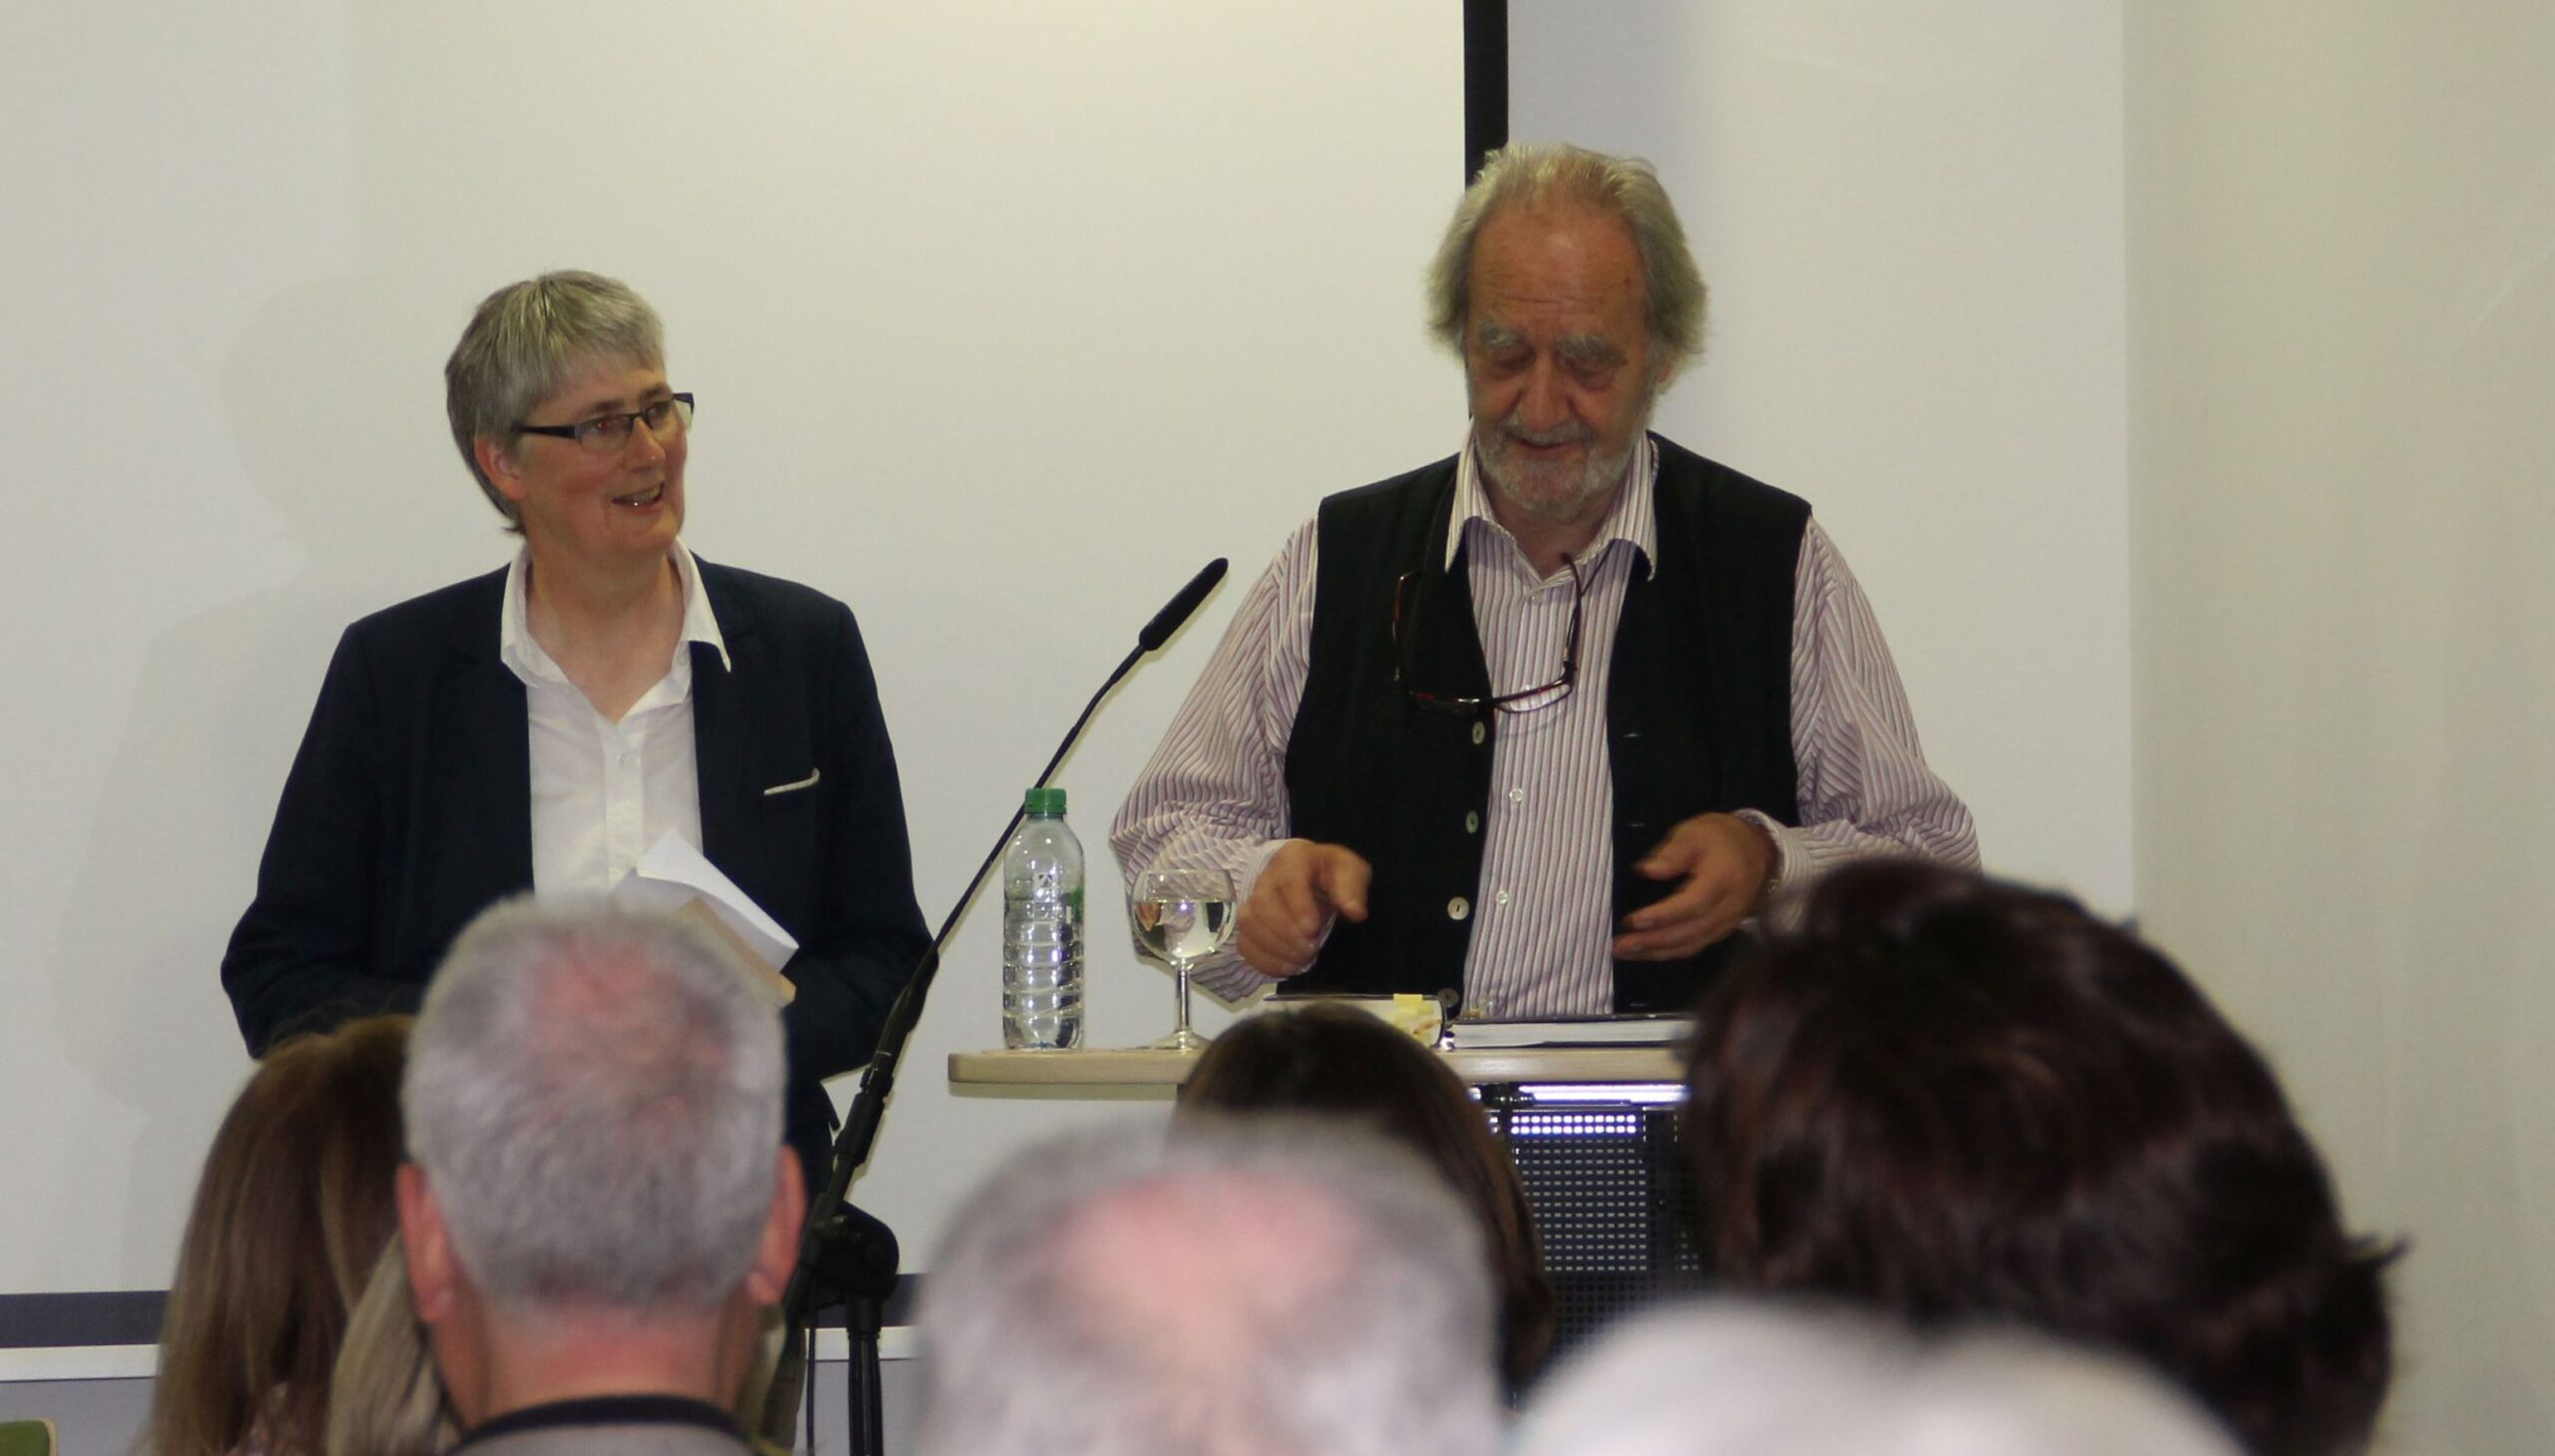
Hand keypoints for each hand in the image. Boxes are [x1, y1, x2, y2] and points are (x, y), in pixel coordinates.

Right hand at [1235, 840, 1370, 976]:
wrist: (1313, 878)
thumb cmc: (1332, 874)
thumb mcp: (1351, 871)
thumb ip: (1353, 888)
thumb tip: (1355, 912)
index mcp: (1293, 858)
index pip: (1289, 879)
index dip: (1298, 906)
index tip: (1313, 930)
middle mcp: (1267, 877)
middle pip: (1262, 902)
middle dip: (1285, 931)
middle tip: (1311, 949)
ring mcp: (1253, 900)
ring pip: (1248, 923)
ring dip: (1274, 948)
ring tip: (1302, 960)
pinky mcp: (1250, 924)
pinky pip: (1244, 943)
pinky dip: (1264, 960)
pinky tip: (1288, 968)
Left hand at [1612, 813, 1776, 960]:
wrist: (1757, 850)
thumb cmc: (1720, 838)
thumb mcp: (1695, 833)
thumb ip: (1672, 853)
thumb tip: (1646, 871)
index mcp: (1722, 880)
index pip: (1692, 905)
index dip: (1662, 916)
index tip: (1632, 921)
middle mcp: (1727, 908)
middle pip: (1689, 932)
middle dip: (1652, 941)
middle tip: (1618, 945)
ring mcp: (1727, 923)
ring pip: (1691, 945)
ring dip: (1656, 952)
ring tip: (1625, 953)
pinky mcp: (1721, 931)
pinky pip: (1695, 946)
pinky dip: (1669, 952)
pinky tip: (1647, 952)